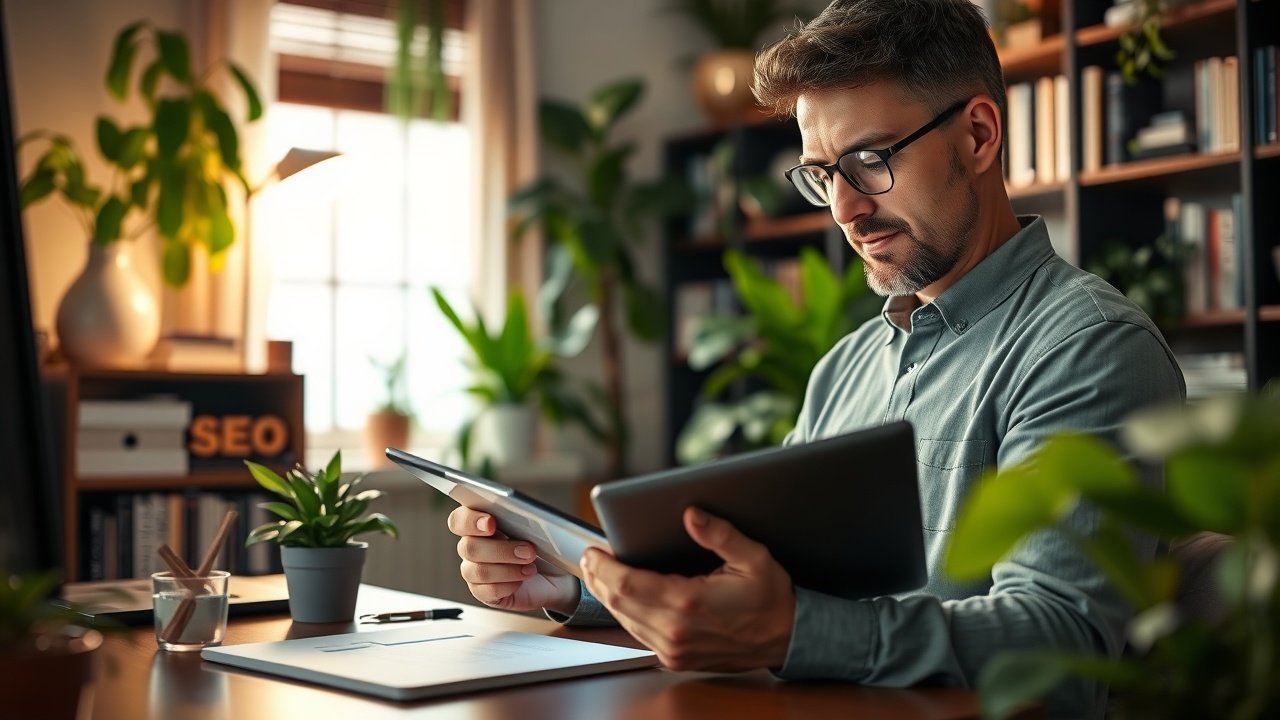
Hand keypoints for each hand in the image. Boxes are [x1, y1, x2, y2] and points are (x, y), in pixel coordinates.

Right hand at [447, 506, 579, 614]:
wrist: (555, 573)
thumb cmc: (543, 545)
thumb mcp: (538, 528)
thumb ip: (524, 517)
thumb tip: (527, 515)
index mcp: (478, 523)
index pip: (459, 520)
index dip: (470, 521)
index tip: (491, 523)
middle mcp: (472, 547)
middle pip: (468, 547)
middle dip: (501, 549)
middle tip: (528, 550)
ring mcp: (475, 571)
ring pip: (478, 572)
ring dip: (508, 569)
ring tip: (530, 567)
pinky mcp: (484, 593)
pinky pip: (486, 592)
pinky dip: (508, 586)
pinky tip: (522, 580)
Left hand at [580, 507, 794, 671]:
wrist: (787, 639)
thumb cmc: (771, 599)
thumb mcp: (754, 558)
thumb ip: (720, 534)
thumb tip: (691, 515)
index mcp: (690, 602)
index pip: (628, 584)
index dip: (604, 567)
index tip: (593, 551)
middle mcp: (676, 630)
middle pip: (618, 603)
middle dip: (598, 578)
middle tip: (590, 558)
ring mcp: (674, 649)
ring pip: (624, 621)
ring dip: (608, 596)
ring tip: (600, 573)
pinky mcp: (676, 658)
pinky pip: (638, 634)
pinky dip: (625, 613)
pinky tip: (623, 596)